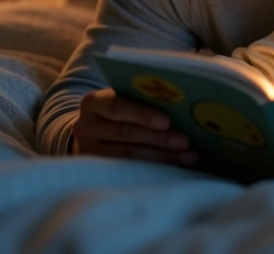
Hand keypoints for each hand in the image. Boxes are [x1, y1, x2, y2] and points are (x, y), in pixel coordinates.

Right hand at [72, 88, 197, 165]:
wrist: (91, 134)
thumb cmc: (119, 113)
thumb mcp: (123, 100)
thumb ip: (142, 100)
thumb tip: (181, 106)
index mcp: (93, 102)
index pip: (117, 107)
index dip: (142, 114)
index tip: (167, 121)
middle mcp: (85, 127)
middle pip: (125, 133)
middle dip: (158, 138)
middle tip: (185, 141)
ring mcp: (88, 152)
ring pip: (127, 156)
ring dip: (162, 157)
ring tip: (188, 157)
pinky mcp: (96, 171)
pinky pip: (127, 173)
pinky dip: (153, 170)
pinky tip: (175, 169)